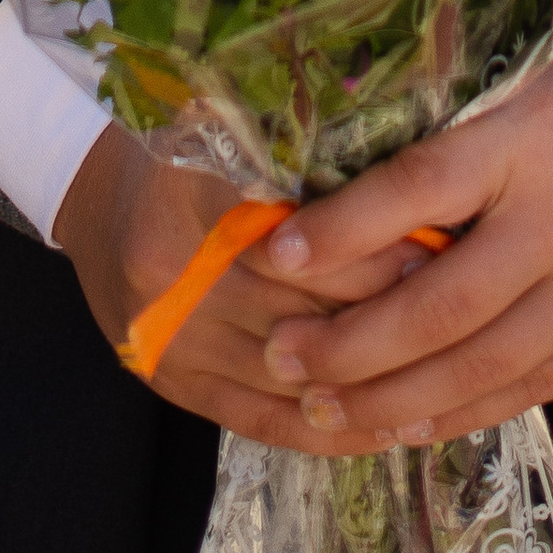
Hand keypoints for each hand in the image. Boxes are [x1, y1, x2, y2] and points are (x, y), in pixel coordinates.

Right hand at [54, 126, 435, 445]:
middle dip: (383, 310)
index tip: (437, 245)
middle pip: (298, 306)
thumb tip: (404, 174)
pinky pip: (259, 419)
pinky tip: (381, 424)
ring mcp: (169, 336)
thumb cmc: (182, 150)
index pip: (297, 237)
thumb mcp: (227, 123)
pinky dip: (324, 428)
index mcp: (190, 195)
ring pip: (285, 370)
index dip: (369, 248)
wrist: (94, 196)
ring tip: (438, 370)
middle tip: (458, 308)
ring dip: (364, 376)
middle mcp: (173, 273)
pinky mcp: (171, 381)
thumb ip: (297, 147)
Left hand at [245, 11, 552, 449]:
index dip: (339, 230)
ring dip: (392, 396)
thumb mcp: (539, 69)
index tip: (273, 252)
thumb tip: (349, 160)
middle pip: (438, 302)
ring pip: (480, 363)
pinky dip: (465, 409)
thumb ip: (463, 123)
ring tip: (325, 409)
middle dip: (348, 344)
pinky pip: (534, 385)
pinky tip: (411, 420)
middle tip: (281, 357)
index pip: (416, 189)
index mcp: (533, 133)